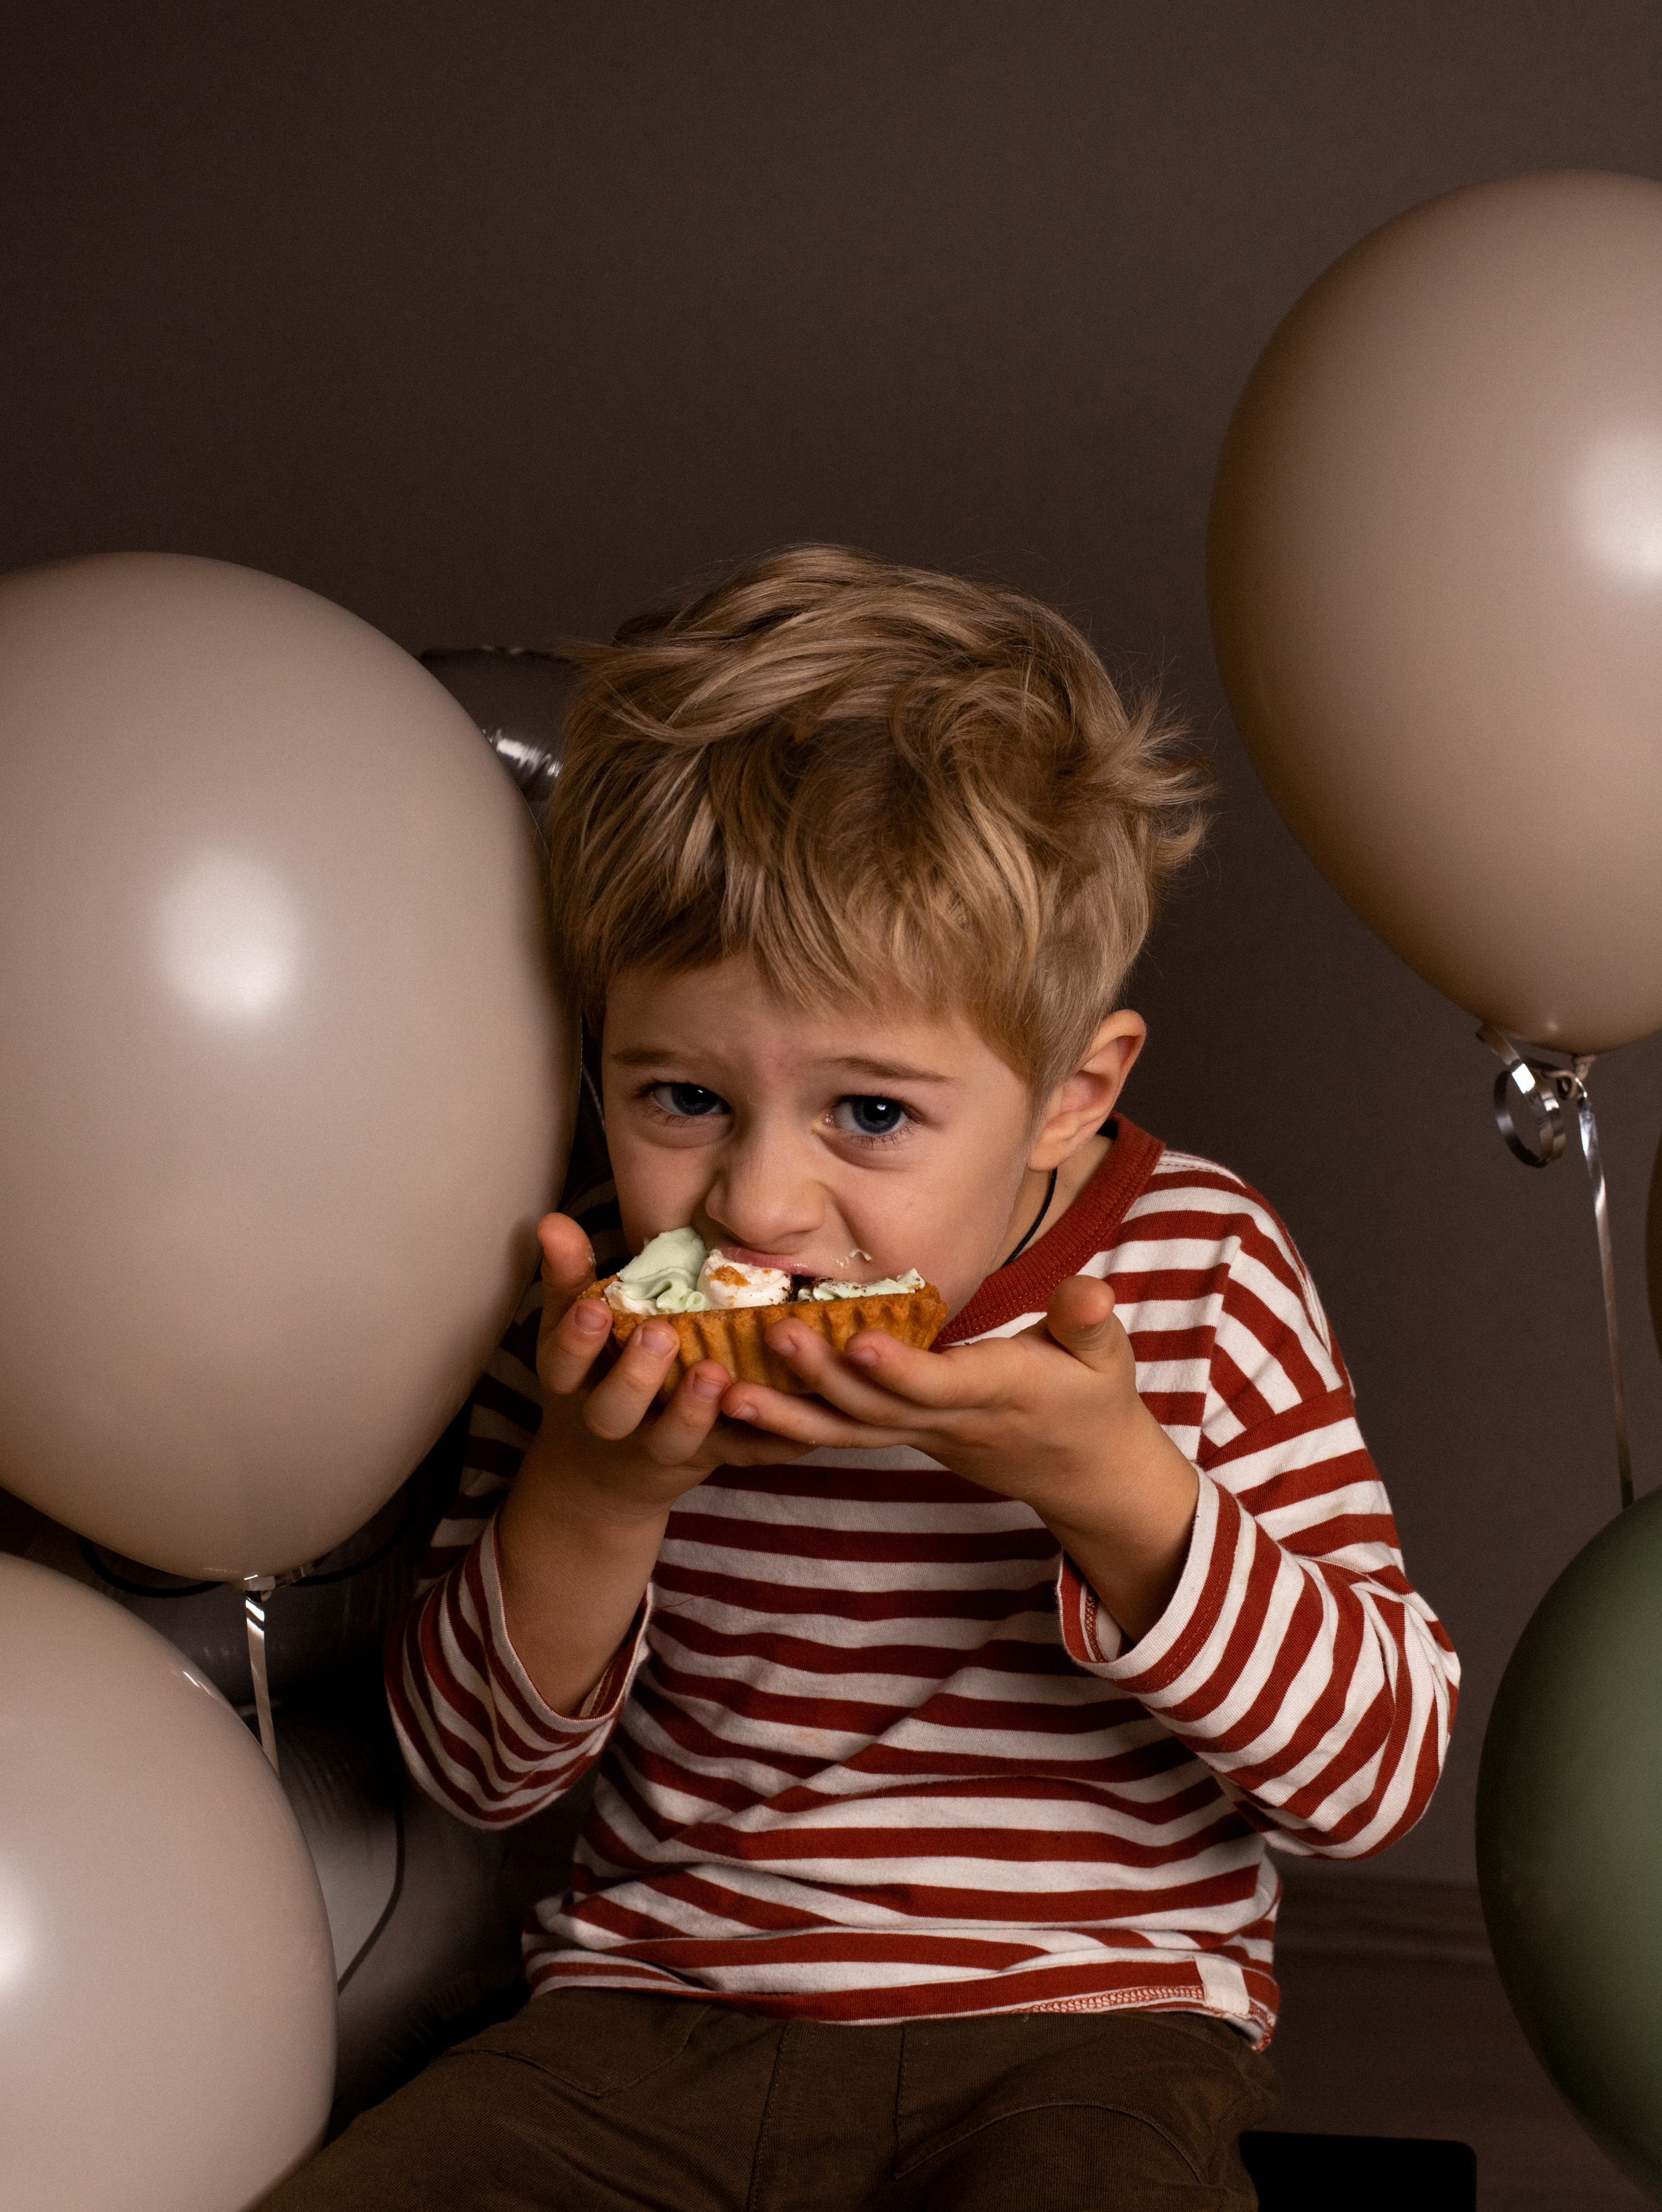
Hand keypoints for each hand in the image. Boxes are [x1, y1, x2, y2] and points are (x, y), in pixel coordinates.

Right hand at [525, 1213, 808, 1523]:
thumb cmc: (597, 1374)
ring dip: (693, 1412)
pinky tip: (795, 1413)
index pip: (563, 1366)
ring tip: (715, 1373)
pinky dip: (770, 1440)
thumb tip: (551, 1221)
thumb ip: (570, 1276)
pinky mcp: (712, 1459)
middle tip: (661, 1334)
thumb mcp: (574, 1327)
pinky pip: (743, 1455)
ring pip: (672, 1441)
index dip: (577, 1341)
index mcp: (575, 1383)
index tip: (596, 1309)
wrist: (608, 1474)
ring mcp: (662, 1447)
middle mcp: (613, 1421)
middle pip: (613, 1412)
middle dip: (635, 1377)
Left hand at [722, 1275, 1199, 1640]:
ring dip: (785, 1415)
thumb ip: (1090, 1321)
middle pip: (875, 1408)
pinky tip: (732, 1407)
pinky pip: (838, 1435)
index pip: (942, 1385)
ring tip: (726, 1391)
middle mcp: (947, 1422)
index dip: (901, 1370)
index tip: (859, 1341)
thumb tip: (1090, 1289)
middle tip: (770, 1335)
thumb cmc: (1092, 1397)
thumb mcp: (1106, 1355)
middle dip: (822, 1377)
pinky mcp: (899, 1436)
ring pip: (844, 1431)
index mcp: (998, 1394)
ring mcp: (918, 1436)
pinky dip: (787, 1427)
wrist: (1081, 1471)